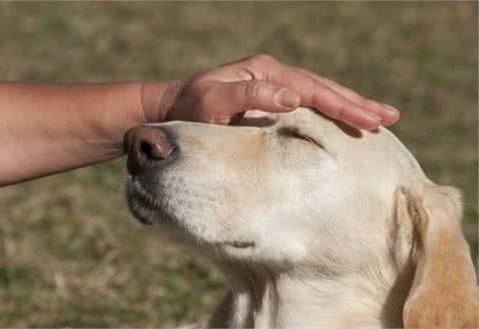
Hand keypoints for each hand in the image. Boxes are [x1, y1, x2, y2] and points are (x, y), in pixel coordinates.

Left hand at [159, 54, 398, 129]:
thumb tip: (294, 97)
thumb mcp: (213, 102)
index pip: (312, 90)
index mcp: (265, 72)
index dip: (342, 105)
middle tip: (390, 118)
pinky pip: (307, 104)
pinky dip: (330, 111)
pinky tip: (345, 119)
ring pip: (320, 94)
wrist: (172, 109)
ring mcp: (273, 84)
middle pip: (324, 88)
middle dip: (357, 104)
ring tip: (381, 117)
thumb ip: (249, 96)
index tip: (370, 120)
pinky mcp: (270, 97)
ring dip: (350, 105)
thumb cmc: (190, 110)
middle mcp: (273, 74)